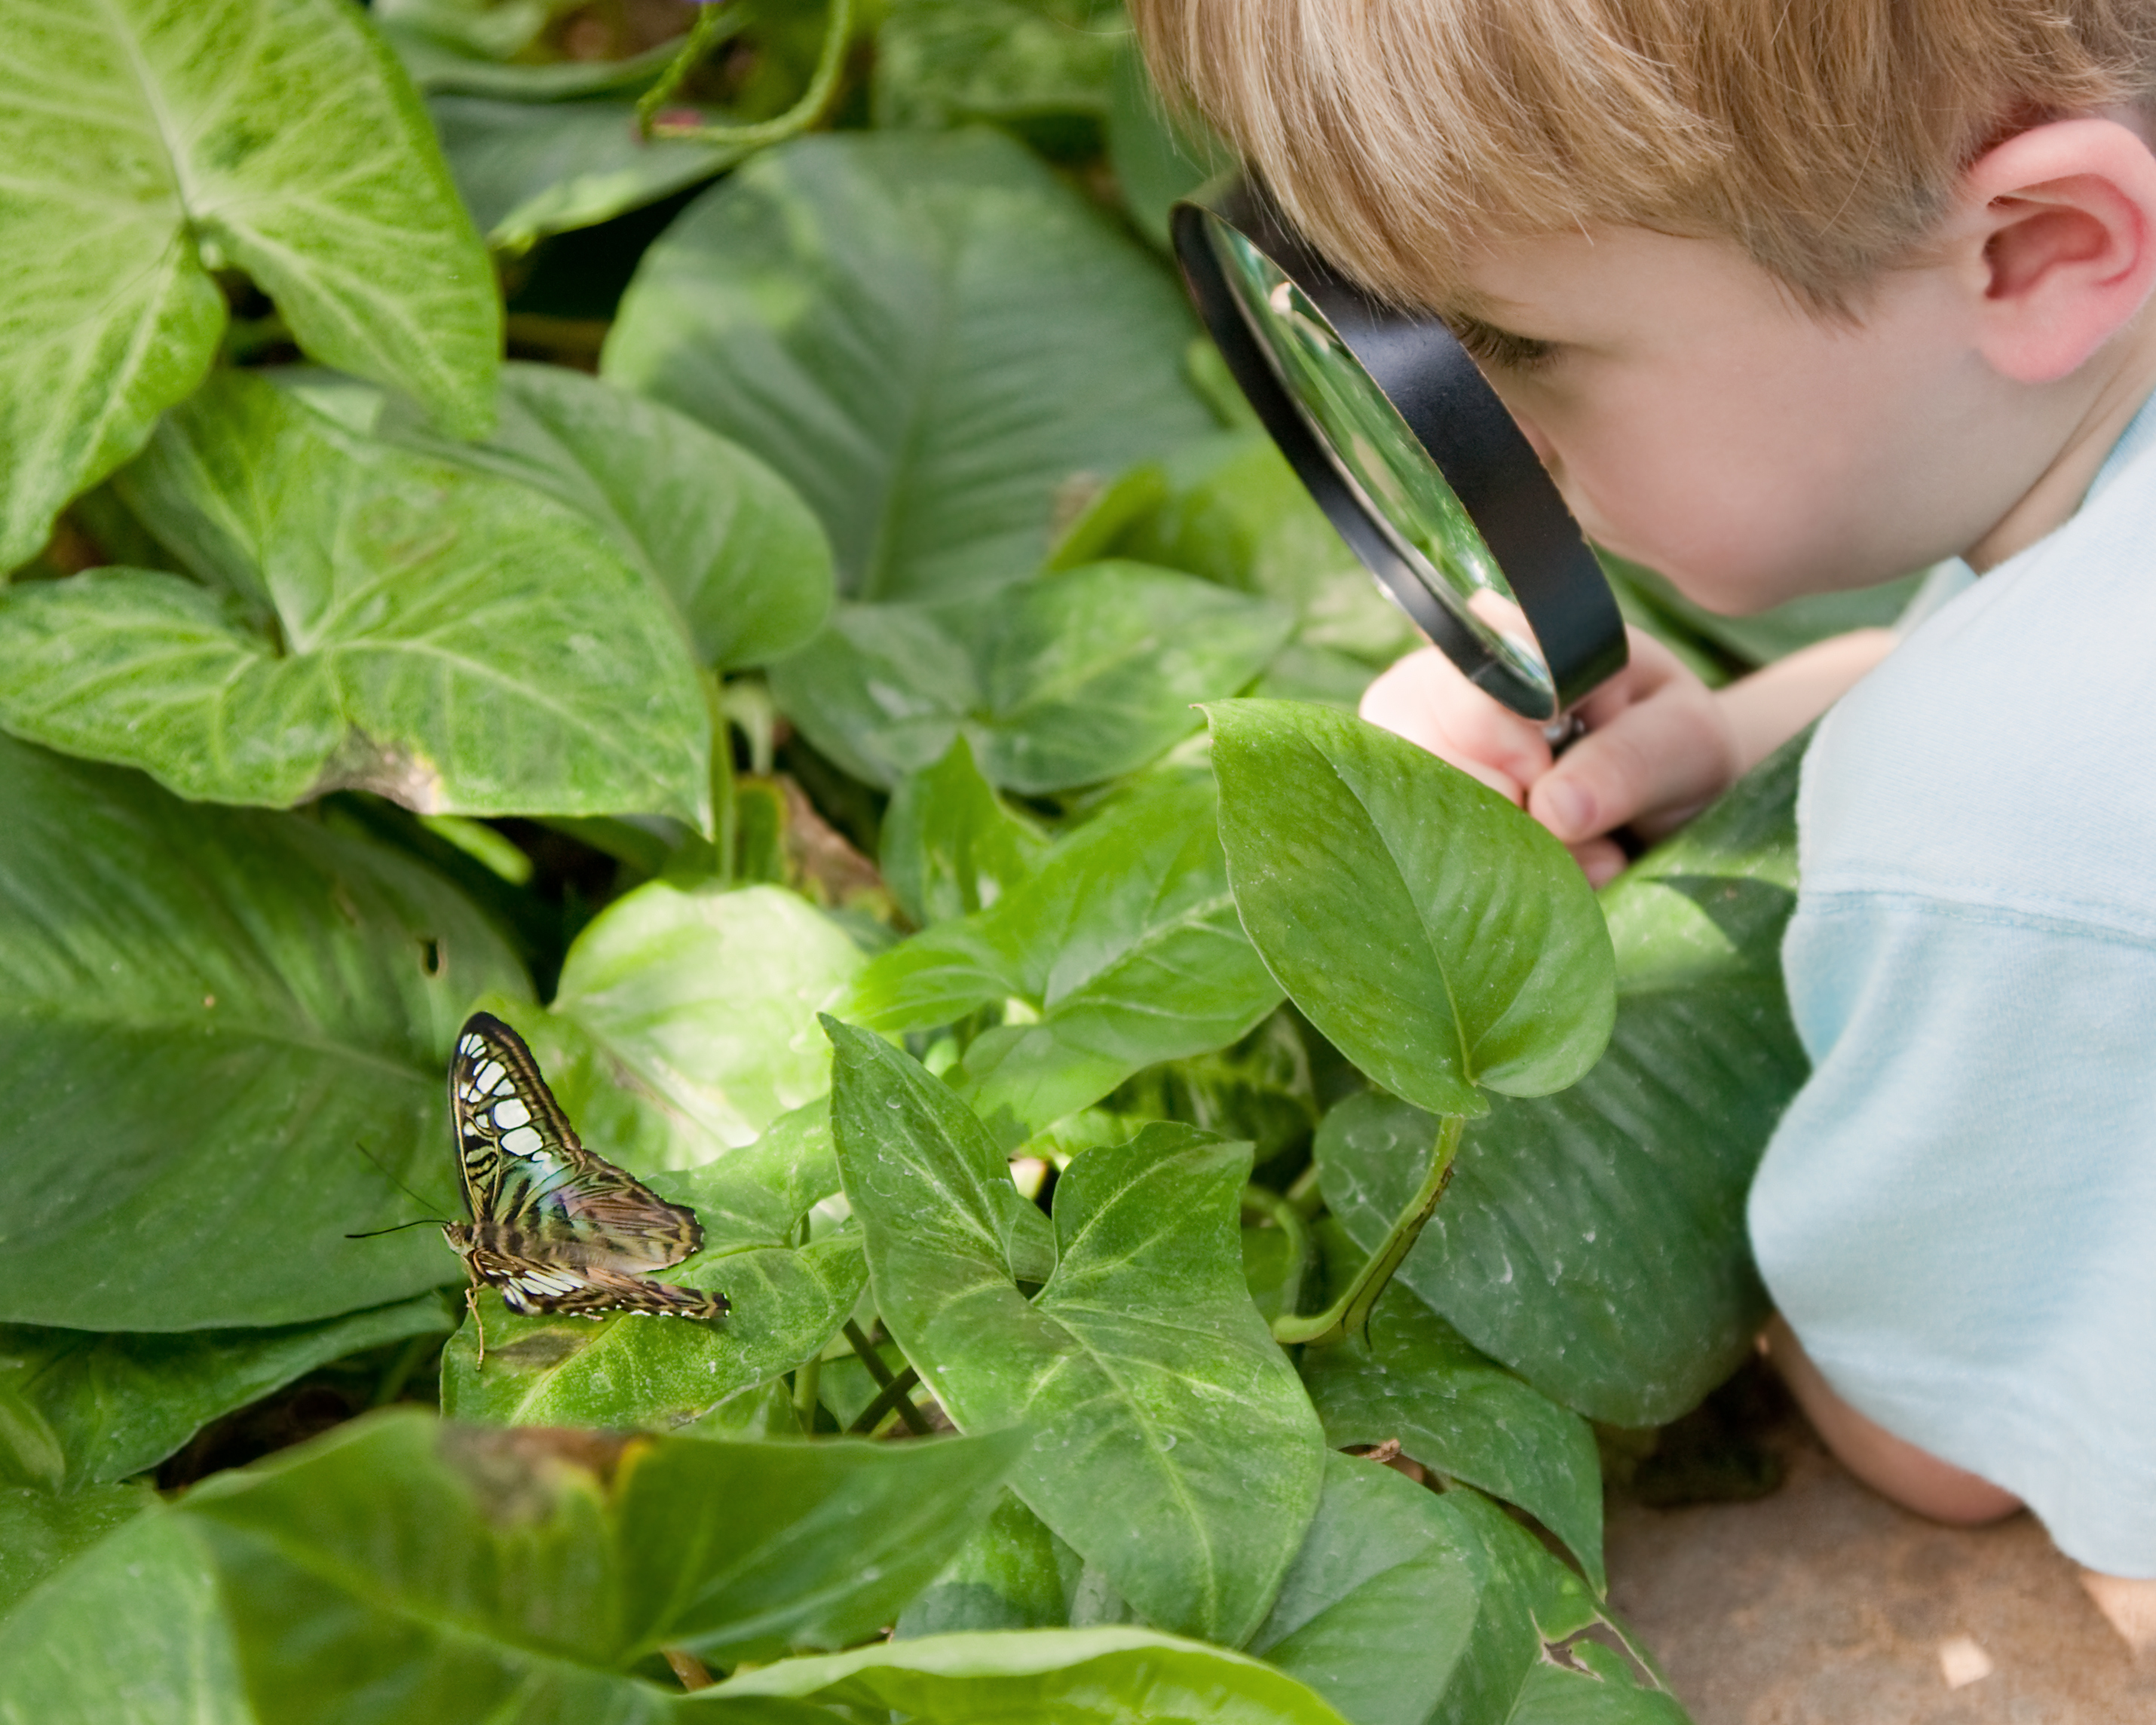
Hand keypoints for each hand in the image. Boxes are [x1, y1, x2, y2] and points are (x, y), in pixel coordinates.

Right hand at [1360, 624, 1898, 884]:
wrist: (1660, 785)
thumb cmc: (1670, 744)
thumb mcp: (1681, 743)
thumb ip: (1628, 762)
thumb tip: (1554, 811)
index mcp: (1503, 634)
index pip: (1469, 705)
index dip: (1520, 769)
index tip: (1571, 799)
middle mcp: (1431, 678)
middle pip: (1427, 769)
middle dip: (1511, 827)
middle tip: (1589, 847)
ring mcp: (1403, 742)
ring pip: (1413, 819)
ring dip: (1499, 860)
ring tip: (1573, 861)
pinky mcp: (1400, 802)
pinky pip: (1413, 855)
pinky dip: (1477, 880)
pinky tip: (1532, 876)